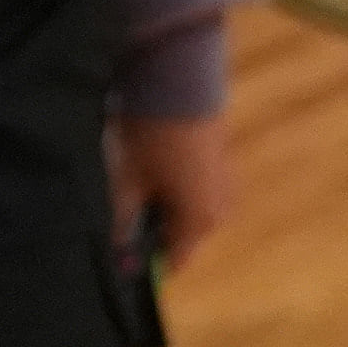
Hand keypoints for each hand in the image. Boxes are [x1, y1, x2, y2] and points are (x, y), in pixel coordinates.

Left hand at [112, 108, 233, 268]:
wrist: (178, 86)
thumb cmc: (150, 137)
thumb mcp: (127, 183)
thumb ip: (125, 223)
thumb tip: (121, 258)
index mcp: (199, 221)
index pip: (174, 259)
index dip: (146, 260)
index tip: (122, 254)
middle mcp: (221, 210)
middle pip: (182, 235)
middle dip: (153, 228)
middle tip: (126, 203)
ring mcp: (226, 187)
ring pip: (188, 212)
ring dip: (163, 206)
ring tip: (139, 177)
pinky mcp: (223, 166)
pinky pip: (197, 191)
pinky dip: (175, 188)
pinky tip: (156, 165)